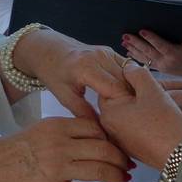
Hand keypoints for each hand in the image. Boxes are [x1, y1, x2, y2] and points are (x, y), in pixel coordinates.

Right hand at [0, 117, 132, 181]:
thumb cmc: (6, 153)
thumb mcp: (37, 132)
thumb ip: (62, 134)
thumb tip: (88, 141)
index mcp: (56, 126)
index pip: (95, 128)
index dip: (111, 137)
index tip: (118, 144)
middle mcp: (60, 145)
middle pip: (104, 148)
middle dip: (121, 158)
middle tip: (128, 164)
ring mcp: (57, 169)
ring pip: (99, 170)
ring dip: (116, 176)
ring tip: (123, 179)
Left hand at [11, 28, 131, 118]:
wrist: (50, 50)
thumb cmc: (53, 72)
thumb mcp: (64, 96)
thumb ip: (83, 112)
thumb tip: (101, 130)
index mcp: (87, 68)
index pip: (116, 89)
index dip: (123, 104)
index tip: (125, 119)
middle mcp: (100, 56)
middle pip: (126, 80)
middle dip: (130, 98)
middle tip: (130, 116)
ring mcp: (107, 52)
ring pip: (129, 73)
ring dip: (132, 89)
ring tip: (130, 106)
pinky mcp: (110, 51)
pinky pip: (126, 67)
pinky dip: (128, 80)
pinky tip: (126, 94)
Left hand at [98, 64, 181, 169]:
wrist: (177, 156)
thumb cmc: (164, 123)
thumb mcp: (152, 90)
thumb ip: (137, 73)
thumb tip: (127, 67)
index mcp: (108, 111)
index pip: (110, 84)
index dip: (127, 78)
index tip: (144, 81)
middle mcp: (108, 126)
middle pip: (117, 98)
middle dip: (132, 92)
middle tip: (151, 93)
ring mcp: (118, 138)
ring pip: (125, 112)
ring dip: (137, 106)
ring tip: (155, 107)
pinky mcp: (129, 146)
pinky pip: (130, 126)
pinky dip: (140, 120)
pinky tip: (154, 121)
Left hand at [122, 19, 181, 75]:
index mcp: (176, 54)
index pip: (161, 45)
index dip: (151, 38)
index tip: (142, 30)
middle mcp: (167, 62)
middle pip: (149, 51)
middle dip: (136, 43)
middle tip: (126, 35)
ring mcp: (161, 66)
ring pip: (144, 57)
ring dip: (132, 49)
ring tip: (123, 41)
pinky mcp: (158, 68)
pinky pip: (144, 62)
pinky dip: (135, 57)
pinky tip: (127, 52)